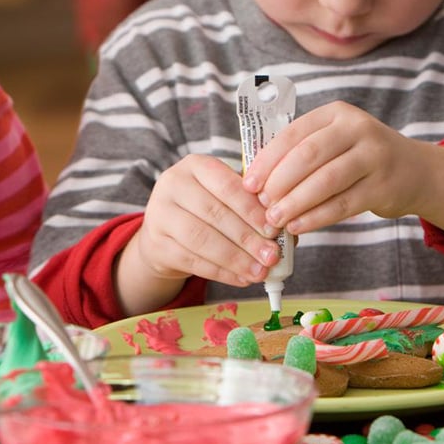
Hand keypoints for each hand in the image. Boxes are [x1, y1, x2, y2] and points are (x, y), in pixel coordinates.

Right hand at [116, 154, 281, 314]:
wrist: (165, 231)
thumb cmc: (205, 210)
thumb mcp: (225, 197)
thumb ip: (252, 207)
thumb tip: (287, 232)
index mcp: (195, 165)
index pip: (226, 184)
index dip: (251, 208)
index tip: (274, 228)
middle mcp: (172, 184)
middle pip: (214, 212)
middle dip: (247, 237)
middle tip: (272, 256)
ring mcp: (159, 214)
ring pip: (201, 238)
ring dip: (235, 258)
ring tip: (260, 272)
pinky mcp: (156, 243)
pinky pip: (192, 260)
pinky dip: (221, 272)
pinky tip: (241, 278)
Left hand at [242, 101, 426, 234]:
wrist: (417, 171)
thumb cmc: (358, 158)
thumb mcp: (333, 142)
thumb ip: (299, 153)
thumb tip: (255, 180)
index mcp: (336, 114)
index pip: (293, 134)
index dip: (267, 160)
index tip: (248, 183)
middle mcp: (358, 129)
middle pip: (308, 156)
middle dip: (279, 182)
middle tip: (261, 203)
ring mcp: (375, 156)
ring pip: (325, 181)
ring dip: (295, 202)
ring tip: (275, 218)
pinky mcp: (385, 186)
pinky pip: (343, 204)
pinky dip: (316, 217)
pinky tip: (298, 226)